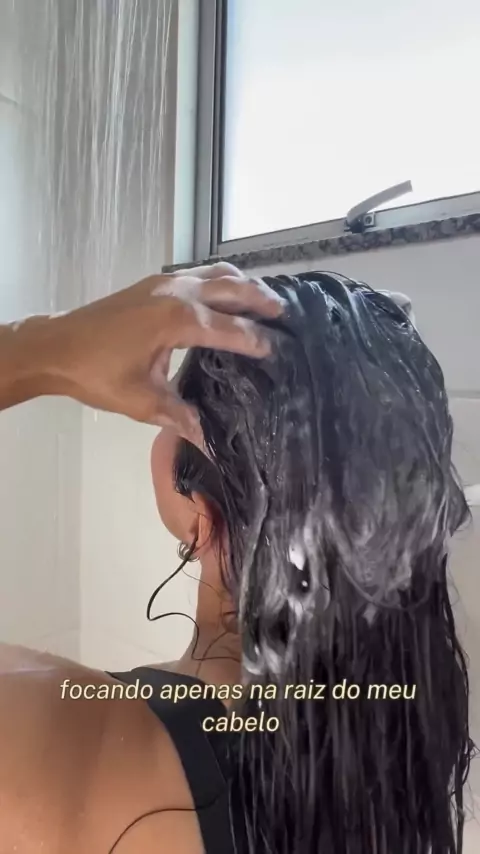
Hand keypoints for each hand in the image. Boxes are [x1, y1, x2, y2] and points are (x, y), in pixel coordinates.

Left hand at [44, 263, 283, 440]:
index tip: (277, 351)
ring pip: (214, 273)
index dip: (255, 340)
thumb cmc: (98, 374)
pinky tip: (224, 296)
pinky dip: (219, 280)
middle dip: (259, 299)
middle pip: (230, 288)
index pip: (229, 329)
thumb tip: (207, 441)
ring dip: (241, 284)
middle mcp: (177, 294)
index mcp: (178, 321)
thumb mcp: (142, 401)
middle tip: (285, 312)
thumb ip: (179, 416)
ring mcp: (164, 282)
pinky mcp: (153, 283)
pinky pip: (197, 273)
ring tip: (264, 298)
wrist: (56, 347)